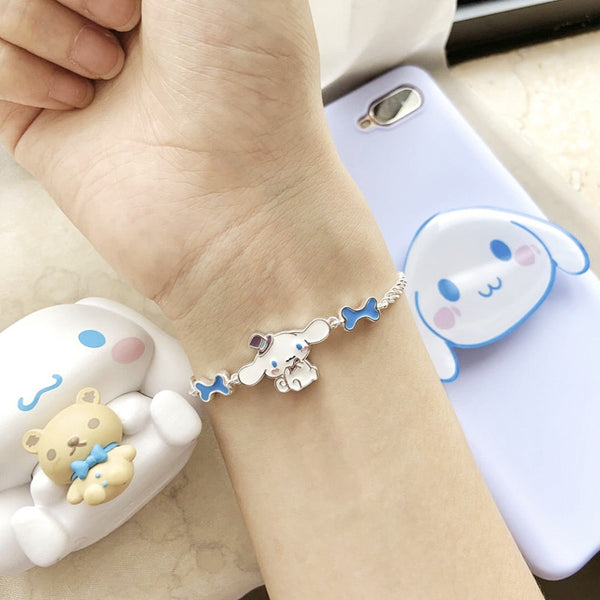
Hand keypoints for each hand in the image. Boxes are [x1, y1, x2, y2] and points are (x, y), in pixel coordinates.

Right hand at [0, 2, 335, 298]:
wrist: (237, 198)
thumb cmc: (250, 78)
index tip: (139, 2)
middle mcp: (114, 19)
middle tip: (128, 21)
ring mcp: (73, 67)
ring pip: (0, 5)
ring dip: (39, 17)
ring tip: (109, 67)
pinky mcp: (37, 121)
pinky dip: (19, 67)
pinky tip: (78, 99)